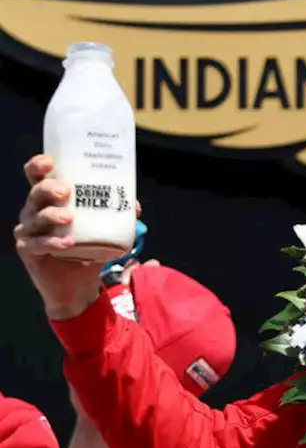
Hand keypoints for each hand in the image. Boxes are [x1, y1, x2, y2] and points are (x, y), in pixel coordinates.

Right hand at [14, 155, 139, 319]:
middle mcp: (35, 213)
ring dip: (52, 215)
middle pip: (35, 194)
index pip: (37, 178)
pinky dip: (52, 242)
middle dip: (48, 188)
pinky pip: (37, 244)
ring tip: (69, 217)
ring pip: (35, 218)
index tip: (50, 161)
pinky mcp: (28, 251)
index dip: (38, 166)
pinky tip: (67, 243)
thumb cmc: (88, 251)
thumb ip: (117, 217)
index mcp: (50, 201)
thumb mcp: (104, 231)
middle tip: (67, 190)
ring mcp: (29, 232)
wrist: (79, 286)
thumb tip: (134, 205)